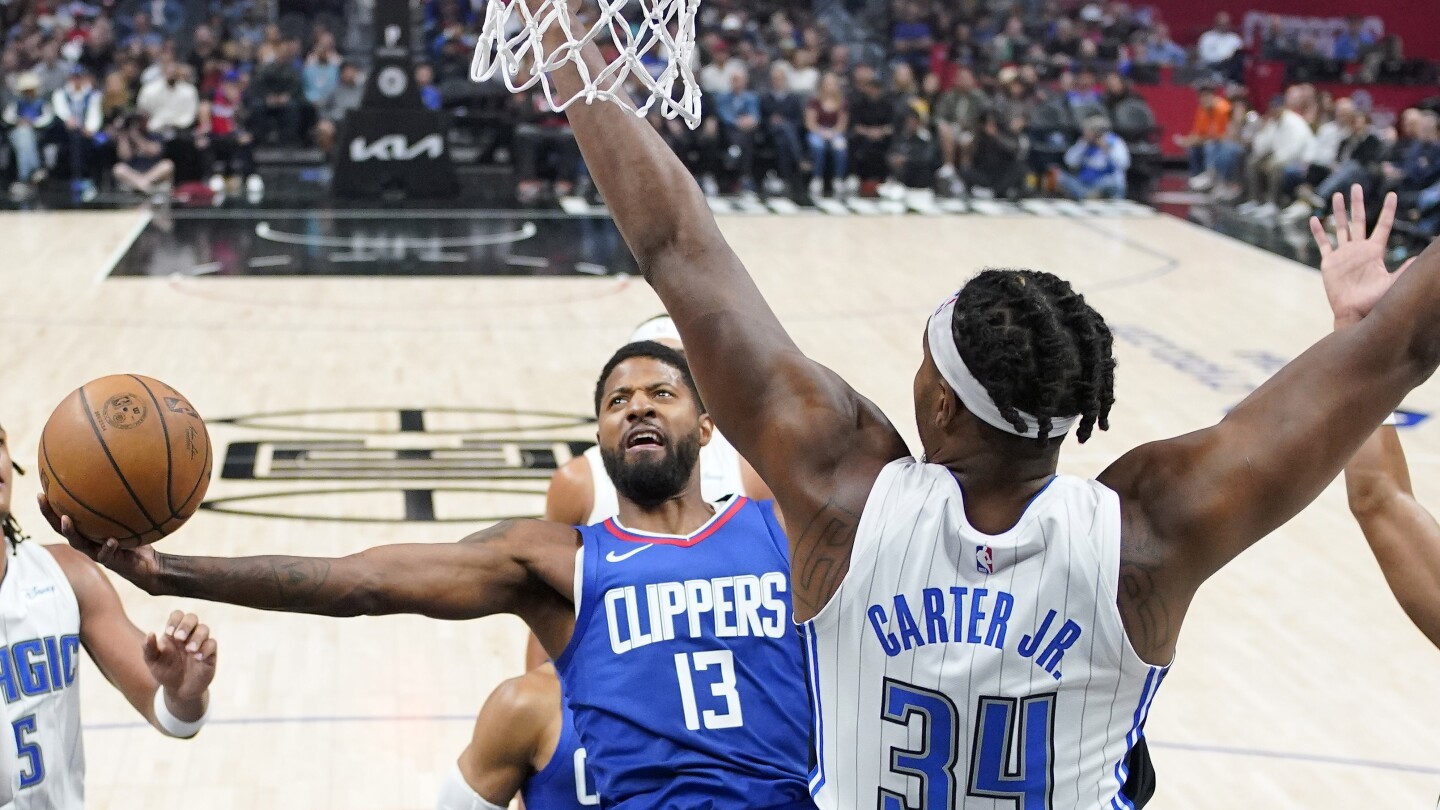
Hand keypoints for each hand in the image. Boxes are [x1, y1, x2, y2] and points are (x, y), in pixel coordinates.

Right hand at [38, 493, 162, 592]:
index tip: (40, 493)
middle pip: (62, 529)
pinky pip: (107, 554)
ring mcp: (97, 553)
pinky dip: (108, 547)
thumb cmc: (136, 539)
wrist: (149, 564)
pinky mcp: (111, 562)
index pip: (64, 519)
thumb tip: (122, 478)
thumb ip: (122, 506)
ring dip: (71, 531)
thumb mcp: (129, 520)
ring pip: (79, 543)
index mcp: (88, 532)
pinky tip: (111, 541)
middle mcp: (88, 542)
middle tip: (43, 500)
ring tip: (66, 519)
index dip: (50, 508)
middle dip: (50, 515)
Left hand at [147, 610, 216, 701]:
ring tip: (189, 650)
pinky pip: (212, 644)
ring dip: (197, 637)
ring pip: (204, 629)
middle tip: (179, 638)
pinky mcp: (210, 653)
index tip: (169, 632)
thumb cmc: (165, 671)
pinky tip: (198, 658)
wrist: (179, 690)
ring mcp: (200, 642)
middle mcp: (188, 634)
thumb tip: (150, 633)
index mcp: (174, 632)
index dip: (175, 620)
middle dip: (186, 625)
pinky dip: (206, 649)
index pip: (177, 615)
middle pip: (192, 617)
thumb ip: (149, 648)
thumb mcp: (152, 662)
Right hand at [1309, 185, 1414, 328]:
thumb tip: (1421, 256)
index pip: (1383, 225)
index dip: (1388, 210)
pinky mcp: (1329, 262)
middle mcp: (1359, 249)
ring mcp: (1344, 254)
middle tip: (1356, 186)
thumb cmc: (1374, 301)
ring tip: (1337, 195)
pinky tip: (1315, 219)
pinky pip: (1323, 244)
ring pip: (1341, 227)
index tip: (1392, 195)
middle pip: (1359, 220)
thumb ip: (1405, 269)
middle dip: (1357, 203)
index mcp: (1375, 251)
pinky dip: (1318, 232)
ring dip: (1338, 212)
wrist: (1353, 312)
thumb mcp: (1392, 283)